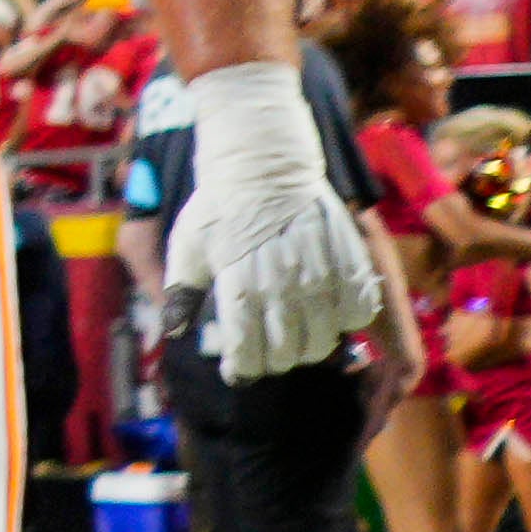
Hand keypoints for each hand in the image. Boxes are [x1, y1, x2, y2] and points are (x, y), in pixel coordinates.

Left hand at [176, 80, 383, 382]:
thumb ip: (181, 293)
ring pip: (324, 338)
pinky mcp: (348, 258)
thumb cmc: (218, 206)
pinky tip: (329, 315)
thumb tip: (172, 333)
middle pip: (287, 351)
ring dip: (310, 347)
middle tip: (266, 354)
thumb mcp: (187, 246)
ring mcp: (319, 271)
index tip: (238, 372)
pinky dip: (346, 322)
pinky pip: (358, 310)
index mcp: (237, 282)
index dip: (242, 368)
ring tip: (296, 339)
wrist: (263, 159)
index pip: (245, 347)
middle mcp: (281, 281)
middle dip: (274, 361)